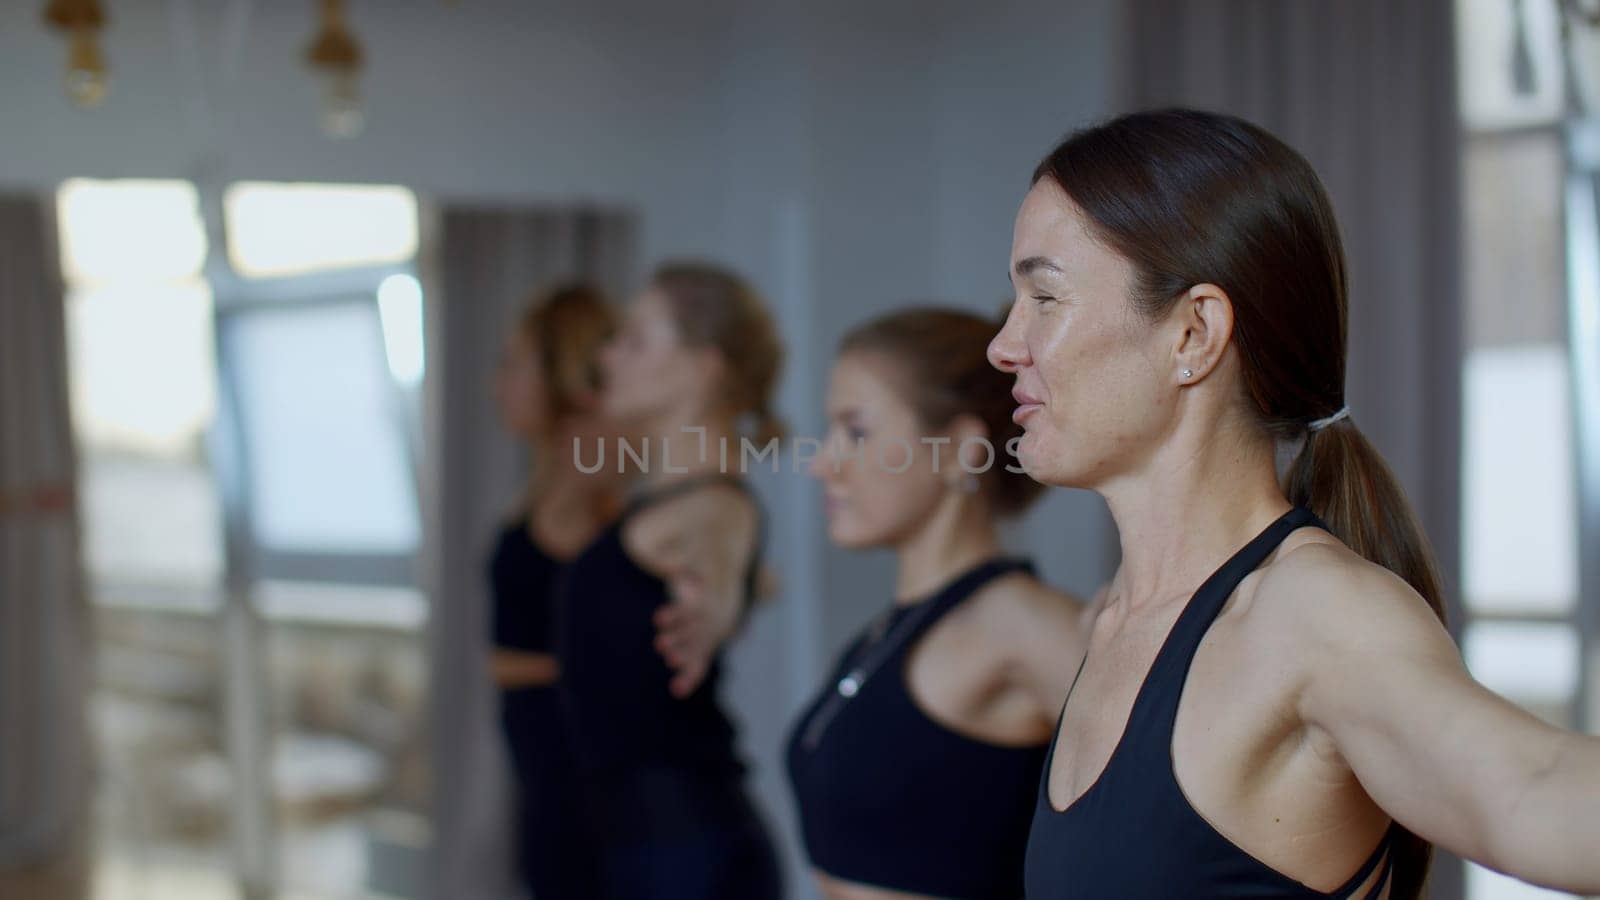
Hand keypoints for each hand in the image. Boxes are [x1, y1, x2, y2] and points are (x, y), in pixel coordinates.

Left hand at [653, 568, 739, 697]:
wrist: (725, 609)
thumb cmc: (702, 591)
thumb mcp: (697, 579)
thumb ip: (685, 574)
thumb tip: (676, 568)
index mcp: (701, 607)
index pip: (686, 611)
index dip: (673, 615)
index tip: (658, 620)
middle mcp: (705, 626)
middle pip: (690, 632)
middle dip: (676, 639)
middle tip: (659, 645)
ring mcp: (706, 641)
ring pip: (695, 651)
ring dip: (682, 658)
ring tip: (668, 662)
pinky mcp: (704, 653)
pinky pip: (698, 668)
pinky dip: (688, 680)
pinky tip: (677, 691)